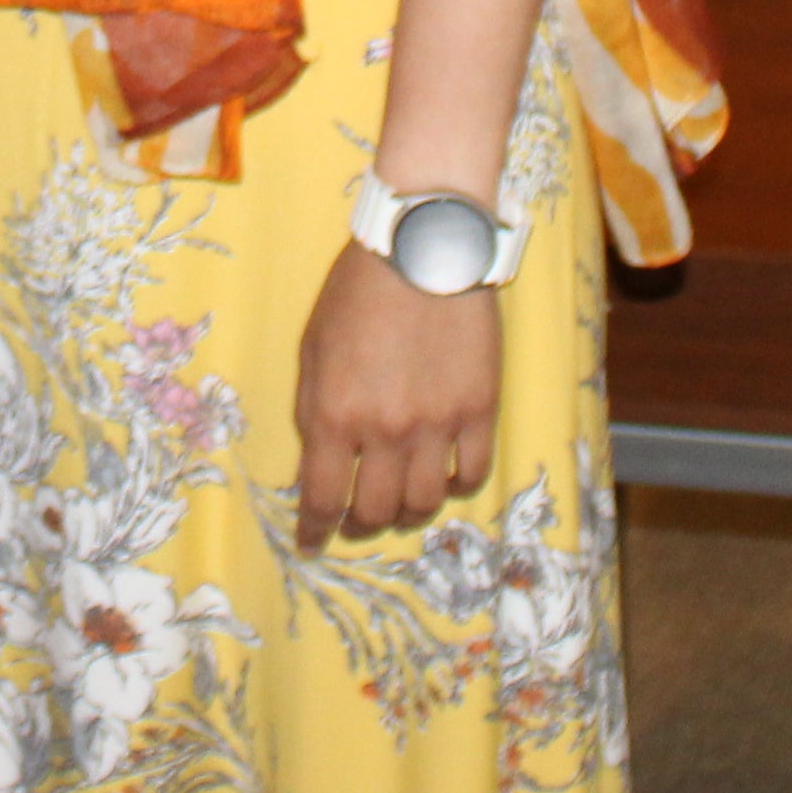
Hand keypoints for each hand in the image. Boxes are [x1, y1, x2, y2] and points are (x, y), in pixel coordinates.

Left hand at [292, 242, 500, 548]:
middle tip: (359, 516)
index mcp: (333, 414)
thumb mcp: (312, 348)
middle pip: (375, 511)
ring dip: (409, 509)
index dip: (315, 530)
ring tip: (403, 497)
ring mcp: (437, 423)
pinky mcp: (480, 409)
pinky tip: (446, 473)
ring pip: (425, 502)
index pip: (321, 497)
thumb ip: (313, 410)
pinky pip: (473, 473)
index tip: (311, 543)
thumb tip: (319, 461)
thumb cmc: (357, 292)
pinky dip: (457, 484)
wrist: (423, 249)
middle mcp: (384, 430)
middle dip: (361, 523)